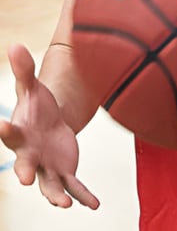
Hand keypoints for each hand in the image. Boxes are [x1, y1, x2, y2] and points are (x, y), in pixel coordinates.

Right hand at [0, 44, 98, 208]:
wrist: (50, 125)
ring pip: (49, 185)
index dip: (5, 129)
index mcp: (21, 133)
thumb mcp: (33, 87)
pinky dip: (84, 196)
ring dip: (56, 195)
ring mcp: (47, 167)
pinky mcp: (65, 173)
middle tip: (21, 180)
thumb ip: (24, 70)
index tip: (0, 122)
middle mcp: (30, 154)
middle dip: (23, 171)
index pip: (10, 132)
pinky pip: (74, 187)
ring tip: (65, 205)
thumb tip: (14, 44)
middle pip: (24, 164)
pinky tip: (94, 205)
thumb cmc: (38, 107)